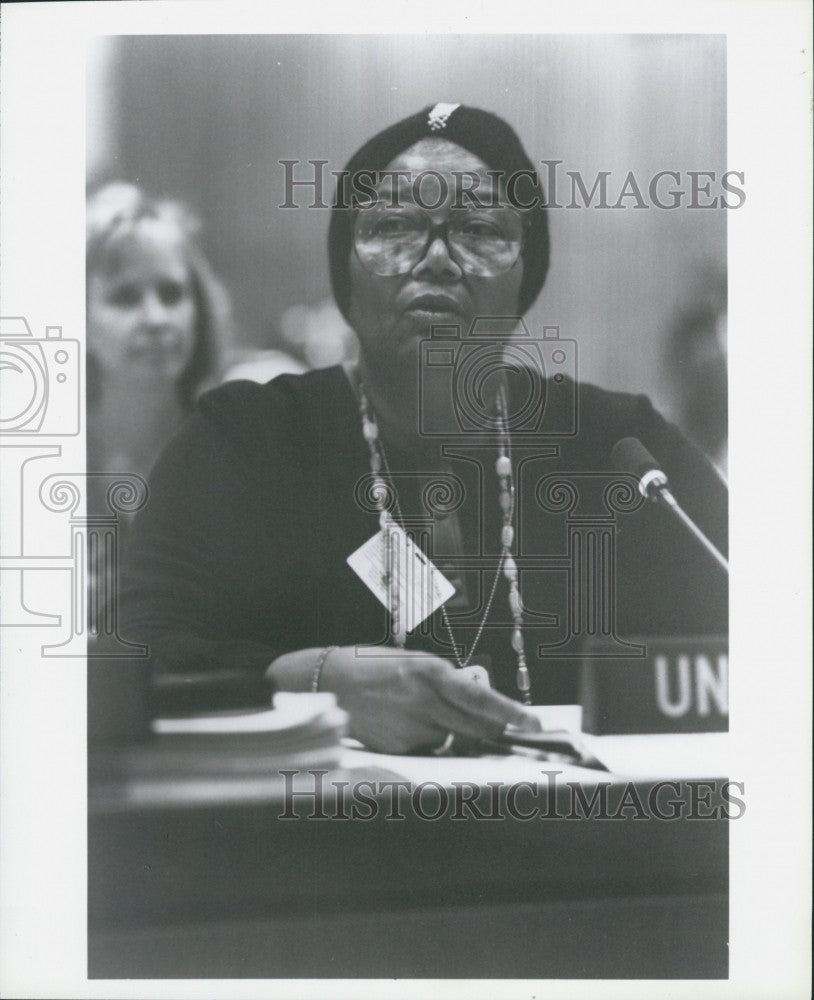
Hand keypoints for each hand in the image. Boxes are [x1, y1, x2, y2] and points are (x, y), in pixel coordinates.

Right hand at [319, 646, 540, 753]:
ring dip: (453, 730)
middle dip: (492, 728)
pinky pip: (429, 747)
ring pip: (453, 739)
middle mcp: (424, 702)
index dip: (512, 712)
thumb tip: (478, 699)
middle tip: (501, 725)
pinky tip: (403, 722)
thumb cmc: (375, 667)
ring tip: (421, 711)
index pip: (482, 698)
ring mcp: (411, 728)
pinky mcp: (399, 748)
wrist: (329, 683)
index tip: (535, 723)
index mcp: (431, 673)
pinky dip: (427, 738)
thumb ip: (446, 681)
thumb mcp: (415, 663)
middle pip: (476, 726)